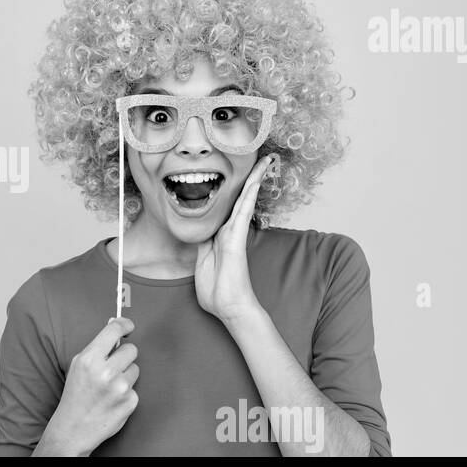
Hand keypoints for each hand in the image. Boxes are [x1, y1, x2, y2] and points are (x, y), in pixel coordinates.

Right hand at [35, 317, 138, 456]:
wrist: (74, 428)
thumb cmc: (75, 396)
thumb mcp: (77, 366)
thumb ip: (96, 348)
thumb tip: (114, 328)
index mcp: (90, 359)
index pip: (113, 331)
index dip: (123, 325)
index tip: (128, 326)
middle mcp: (106, 372)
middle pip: (131, 349)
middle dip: (124, 355)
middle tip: (114, 366)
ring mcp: (120, 388)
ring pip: (135, 368)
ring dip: (126, 375)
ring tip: (110, 387)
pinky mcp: (130, 401)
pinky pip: (135, 387)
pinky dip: (126, 392)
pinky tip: (113, 400)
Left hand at [194, 153, 277, 326]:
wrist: (229, 307)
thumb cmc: (217, 291)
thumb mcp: (202, 263)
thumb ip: (203, 246)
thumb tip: (201, 232)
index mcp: (220, 236)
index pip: (228, 207)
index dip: (234, 190)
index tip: (238, 174)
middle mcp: (230, 231)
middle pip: (241, 198)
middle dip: (251, 178)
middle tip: (262, 159)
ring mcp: (234, 234)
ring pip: (245, 200)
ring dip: (255, 180)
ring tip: (265, 161)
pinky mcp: (236, 239)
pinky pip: (243, 212)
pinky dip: (249, 195)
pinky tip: (255, 180)